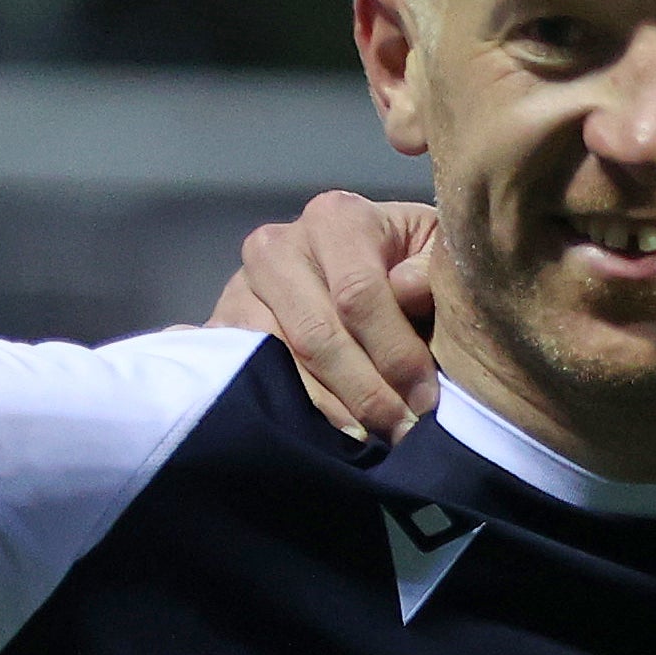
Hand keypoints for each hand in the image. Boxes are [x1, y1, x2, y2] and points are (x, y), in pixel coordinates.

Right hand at [213, 191, 444, 439]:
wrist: (355, 267)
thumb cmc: (407, 263)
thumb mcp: (433, 254)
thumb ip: (431, 269)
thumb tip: (408, 288)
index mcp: (335, 217)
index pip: (358, 293)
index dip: (395, 353)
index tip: (425, 399)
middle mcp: (278, 245)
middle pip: (318, 335)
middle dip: (366, 393)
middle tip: (402, 430)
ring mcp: (242, 285)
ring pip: (281, 363)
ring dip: (332, 410)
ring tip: (372, 436)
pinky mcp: (222, 323)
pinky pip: (248, 377)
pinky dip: (290, 410)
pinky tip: (325, 433)